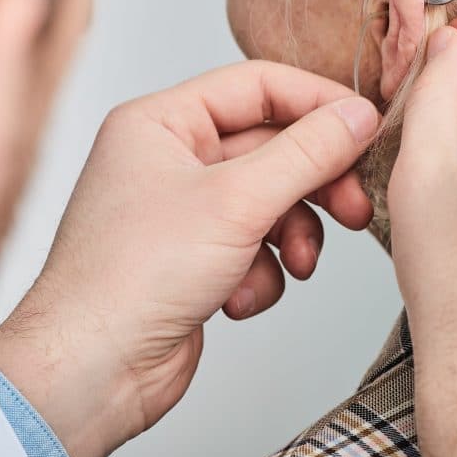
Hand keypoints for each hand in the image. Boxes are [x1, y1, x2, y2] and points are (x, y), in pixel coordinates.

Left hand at [0, 62, 379, 456]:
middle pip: (271, 147)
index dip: (317, 104)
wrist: (90, 371)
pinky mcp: (192, 261)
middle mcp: (168, 159)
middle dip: (314, 183)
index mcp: (161, 122)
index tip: (367, 128)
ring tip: (296, 265)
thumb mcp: (236, 201)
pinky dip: (261, 275)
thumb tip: (357, 117)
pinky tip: (239, 298)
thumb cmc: (130, 278)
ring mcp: (180, 212)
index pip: (257, 86)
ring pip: (270, 202)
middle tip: (354, 208)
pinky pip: (254, 249)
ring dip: (292, 236)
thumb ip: (307, 153)